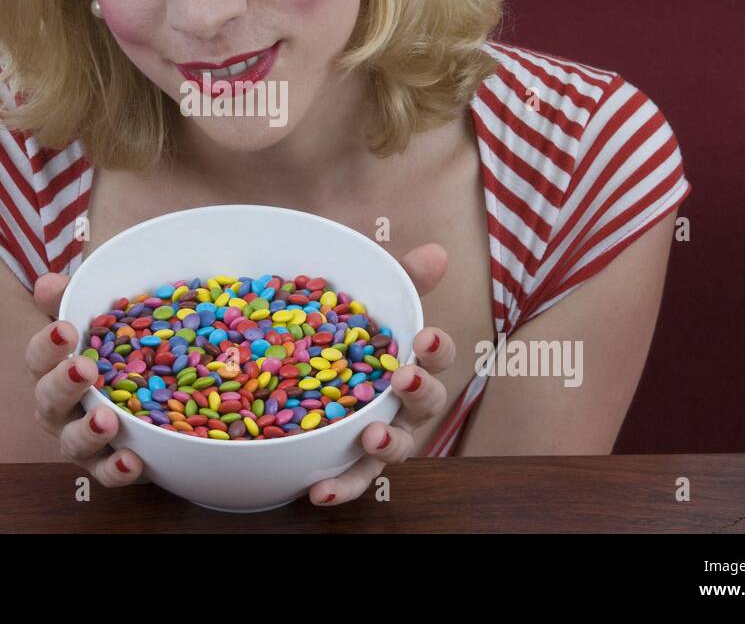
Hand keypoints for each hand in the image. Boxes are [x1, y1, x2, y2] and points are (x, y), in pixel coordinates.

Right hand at [24, 273, 148, 487]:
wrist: (151, 392)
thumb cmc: (114, 348)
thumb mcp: (102, 316)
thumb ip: (75, 298)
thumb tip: (47, 283)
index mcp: (54, 368)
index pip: (38, 356)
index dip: (48, 344)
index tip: (67, 330)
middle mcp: (60, 407)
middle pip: (48, 400)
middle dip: (63, 386)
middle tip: (85, 369)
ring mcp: (81, 439)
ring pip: (72, 443)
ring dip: (87, 433)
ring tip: (107, 420)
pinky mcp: (108, 465)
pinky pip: (106, 474)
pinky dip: (117, 470)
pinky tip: (134, 461)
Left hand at [306, 242, 454, 505]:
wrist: (307, 374)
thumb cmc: (353, 339)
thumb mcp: (370, 304)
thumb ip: (400, 281)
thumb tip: (438, 252)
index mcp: (412, 362)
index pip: (437, 354)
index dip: (436, 347)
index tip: (425, 336)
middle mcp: (405, 405)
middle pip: (426, 402)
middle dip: (419, 391)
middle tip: (402, 378)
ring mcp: (381, 437)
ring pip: (395, 447)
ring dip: (387, 445)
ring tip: (371, 437)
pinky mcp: (351, 466)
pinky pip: (351, 481)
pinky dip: (339, 488)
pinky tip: (317, 491)